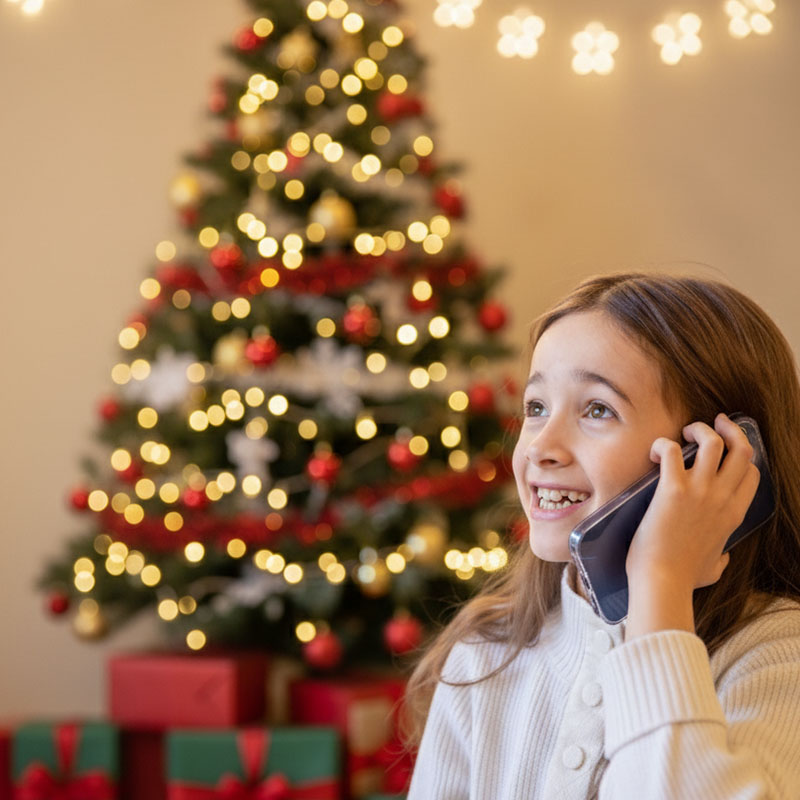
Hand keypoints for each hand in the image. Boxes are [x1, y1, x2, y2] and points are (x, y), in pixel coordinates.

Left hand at [624, 413, 760, 637]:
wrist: (662, 581)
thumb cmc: (683, 577)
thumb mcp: (715, 568)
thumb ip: (722, 558)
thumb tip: (724, 558)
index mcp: (735, 514)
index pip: (752, 472)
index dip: (741, 455)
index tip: (728, 448)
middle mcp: (723, 498)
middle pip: (741, 451)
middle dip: (730, 430)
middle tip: (714, 423)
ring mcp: (700, 492)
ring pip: (714, 443)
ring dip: (700, 430)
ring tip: (685, 432)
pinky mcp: (672, 489)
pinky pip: (672, 451)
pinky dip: (663, 444)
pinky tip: (654, 452)